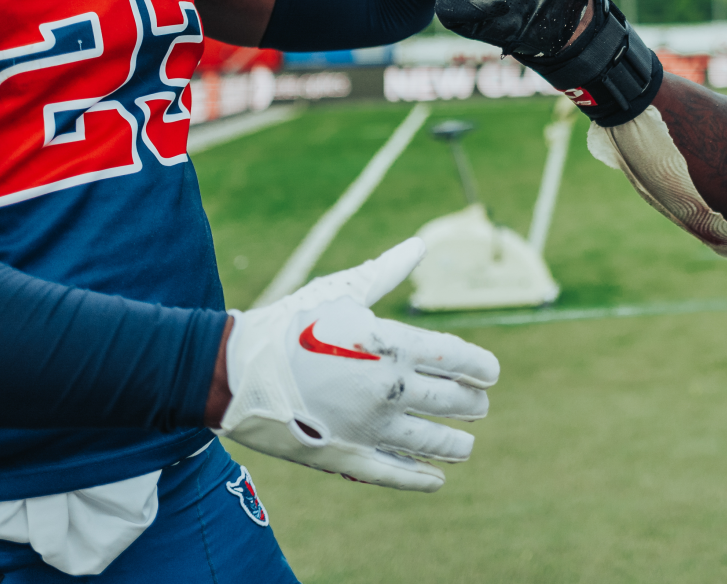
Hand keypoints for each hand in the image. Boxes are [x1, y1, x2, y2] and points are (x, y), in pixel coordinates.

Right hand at [214, 238, 497, 490]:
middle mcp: (388, 388)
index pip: (458, 358)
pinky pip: (396, 474)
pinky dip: (421, 479)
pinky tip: (436, 480)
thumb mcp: (342, 292)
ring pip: (432, 442)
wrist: (237, 370)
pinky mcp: (348, 457)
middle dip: (472, 404)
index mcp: (392, 344)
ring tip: (465, 444)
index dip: (482, 368)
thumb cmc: (293, 324)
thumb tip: (420, 245)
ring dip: (456, 445)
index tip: (490, 373)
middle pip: (452, 401)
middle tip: (479, 405)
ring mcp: (370, 427)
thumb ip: (386, 273)